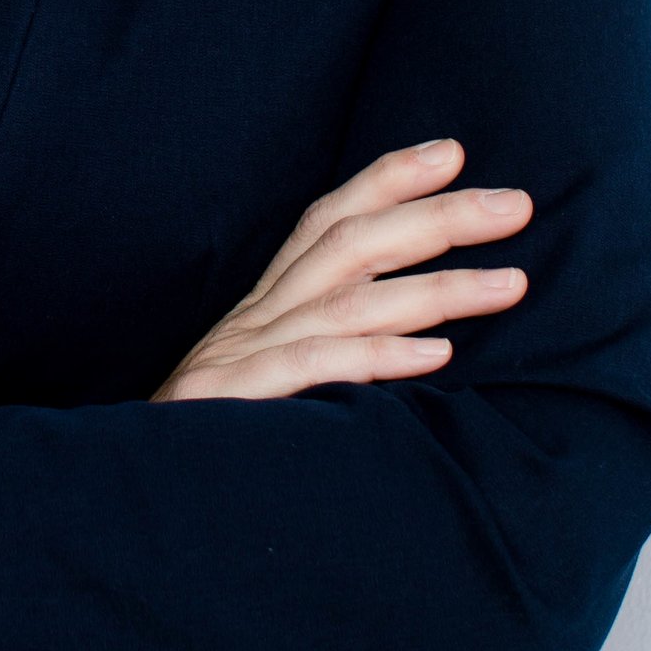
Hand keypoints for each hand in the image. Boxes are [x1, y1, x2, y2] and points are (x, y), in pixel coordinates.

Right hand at [155, 140, 528, 403]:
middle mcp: (257, 317)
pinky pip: (314, 368)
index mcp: (268, 305)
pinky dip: (377, 355)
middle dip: (438, 218)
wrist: (134, 497)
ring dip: (437, 288)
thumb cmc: (224, 439)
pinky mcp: (233, 399)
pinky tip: (435, 356)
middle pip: (351, 243)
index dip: (388, 180)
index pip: (329, 220)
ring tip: (509, 286)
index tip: (453, 154)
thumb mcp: (277, 379)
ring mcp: (243, 356)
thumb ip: (333, 345)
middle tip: (516, 207)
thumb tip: (429, 329)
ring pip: (348, 302)